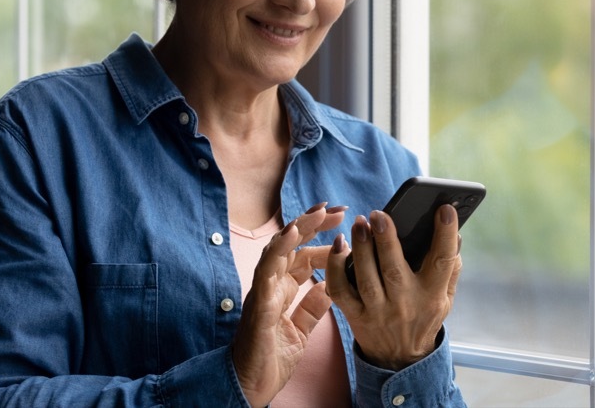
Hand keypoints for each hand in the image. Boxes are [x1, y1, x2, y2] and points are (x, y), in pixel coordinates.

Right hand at [232, 203, 345, 406]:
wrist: (251, 385)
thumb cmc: (270, 358)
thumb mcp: (301, 328)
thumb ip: (312, 306)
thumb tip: (330, 286)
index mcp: (282, 289)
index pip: (303, 254)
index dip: (322, 239)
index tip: (343, 226)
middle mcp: (272, 284)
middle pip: (292, 244)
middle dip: (313, 224)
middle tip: (337, 210)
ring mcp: (263, 289)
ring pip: (278, 248)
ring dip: (299, 227)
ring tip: (319, 212)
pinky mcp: (258, 300)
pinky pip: (267, 269)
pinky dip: (279, 249)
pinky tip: (293, 233)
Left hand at [324, 204, 461, 369]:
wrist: (401, 359)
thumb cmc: (424, 316)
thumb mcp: (446, 297)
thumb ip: (451, 267)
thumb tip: (456, 233)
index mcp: (433, 294)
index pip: (443, 261)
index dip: (446, 235)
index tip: (445, 209)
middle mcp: (406, 303)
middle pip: (394, 269)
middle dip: (386, 240)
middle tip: (379, 214)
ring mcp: (378, 312)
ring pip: (366, 278)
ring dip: (361, 249)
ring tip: (360, 223)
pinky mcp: (356, 316)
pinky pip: (341, 291)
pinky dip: (335, 268)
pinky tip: (338, 246)